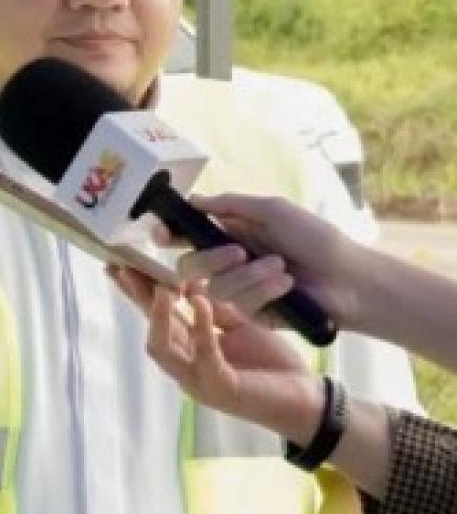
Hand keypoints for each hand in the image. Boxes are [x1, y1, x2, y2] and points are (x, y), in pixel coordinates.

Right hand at [111, 266, 323, 442]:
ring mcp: (200, 381)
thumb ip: (214, 309)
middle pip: (151, 329)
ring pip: (165, 348)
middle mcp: (186, 367)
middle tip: (122, 268)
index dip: (138, 292)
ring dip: (160, 316)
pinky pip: (204, 356)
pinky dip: (200, 328)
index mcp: (190, 350)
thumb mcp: (240, 327)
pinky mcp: (222, 388)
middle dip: (136, 299)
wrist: (308, 399)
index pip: (157, 317)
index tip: (120, 263)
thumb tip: (190, 279)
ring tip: (162, 287)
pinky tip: (199, 303)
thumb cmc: (272, 365)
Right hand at [174, 194, 368, 330]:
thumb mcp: (273, 210)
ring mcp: (241, 290)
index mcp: (232, 234)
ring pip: (215, 286)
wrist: (350, 279)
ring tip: (281, 268)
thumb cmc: (317, 239)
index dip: (170, 234)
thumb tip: (192, 199)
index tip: (163, 234)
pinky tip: (287, 284)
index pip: (189, 235)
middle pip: (190, 265)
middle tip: (237, 251)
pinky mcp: (254, 314)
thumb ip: (229, 204)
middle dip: (209, 259)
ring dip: (249, 275)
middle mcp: (231, 263)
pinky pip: (240, 303)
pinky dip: (264, 289)